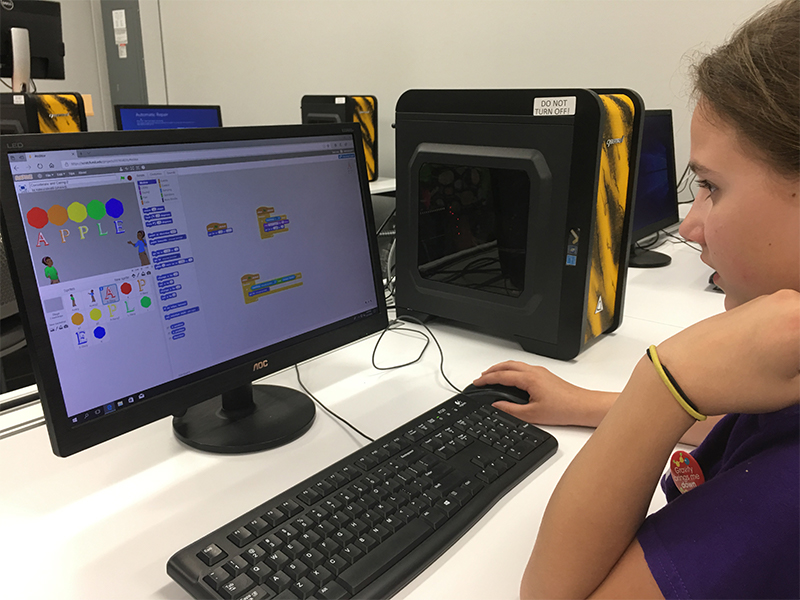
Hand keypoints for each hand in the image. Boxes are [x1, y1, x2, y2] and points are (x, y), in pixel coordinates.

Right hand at [472, 361, 614, 426]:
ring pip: (515, 365)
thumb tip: (496, 406)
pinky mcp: (545, 375)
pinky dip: (511, 370)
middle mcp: (534, 371)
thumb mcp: (532, 415)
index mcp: (529, 379)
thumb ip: (510, 410)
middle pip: (507, 365)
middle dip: (491, 370)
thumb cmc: (564, 409)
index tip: (477, 382)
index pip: (501, 375)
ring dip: (501, 368)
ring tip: (492, 376)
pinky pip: (523, 367)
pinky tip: (511, 378)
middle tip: (481, 377)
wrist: (582, 407)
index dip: (486, 379)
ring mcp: (540, 372)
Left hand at [657, 289, 799, 415]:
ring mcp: (773, 298)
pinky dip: (794, 331)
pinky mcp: (756, 302)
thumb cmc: (734, 383)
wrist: (681, 371)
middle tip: (793, 370)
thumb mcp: (793, 389)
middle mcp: (792, 300)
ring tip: (788, 366)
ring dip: (798, 340)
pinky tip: (781, 355)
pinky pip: (791, 314)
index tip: (798, 370)